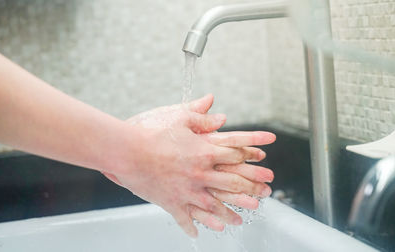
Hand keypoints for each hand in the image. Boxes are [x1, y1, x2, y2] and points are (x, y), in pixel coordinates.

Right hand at [102, 94, 275, 236]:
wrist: (128, 151)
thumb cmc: (152, 133)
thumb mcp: (179, 118)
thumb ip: (201, 116)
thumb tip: (219, 112)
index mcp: (204, 151)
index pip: (236, 152)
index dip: (253, 152)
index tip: (266, 155)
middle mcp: (201, 174)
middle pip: (233, 182)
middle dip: (253, 187)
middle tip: (266, 192)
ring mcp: (187, 190)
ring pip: (214, 206)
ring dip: (229, 213)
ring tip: (240, 220)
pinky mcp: (172, 202)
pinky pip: (185, 218)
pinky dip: (193, 227)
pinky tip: (199, 233)